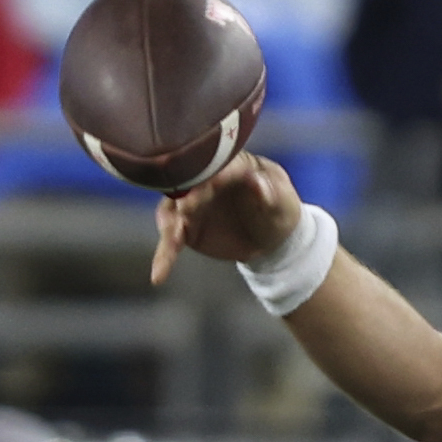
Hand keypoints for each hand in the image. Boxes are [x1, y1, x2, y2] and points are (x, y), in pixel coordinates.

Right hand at [151, 153, 300, 284]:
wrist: (272, 237)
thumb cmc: (280, 209)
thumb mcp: (283, 200)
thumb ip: (271, 191)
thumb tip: (257, 182)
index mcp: (228, 165)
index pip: (215, 167)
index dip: (213, 175)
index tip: (211, 184)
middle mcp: (201, 181)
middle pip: (186, 187)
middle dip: (186, 198)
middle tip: (187, 210)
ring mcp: (189, 204)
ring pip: (171, 214)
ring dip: (170, 228)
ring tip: (172, 244)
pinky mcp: (184, 228)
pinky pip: (170, 242)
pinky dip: (164, 257)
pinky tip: (158, 275)